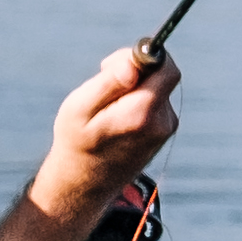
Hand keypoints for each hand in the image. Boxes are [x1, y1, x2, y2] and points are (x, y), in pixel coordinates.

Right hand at [30, 45, 182, 231]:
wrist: (85, 184)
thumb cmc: (76, 142)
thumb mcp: (80, 107)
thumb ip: (108, 82)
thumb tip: (134, 62)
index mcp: (143, 113)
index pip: (166, 67)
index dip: (143, 56)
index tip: (113, 66)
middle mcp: (161, 122)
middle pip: (163, 74)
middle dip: (137, 69)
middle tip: (105, 78)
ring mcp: (165, 130)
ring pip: (158, 88)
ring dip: (135, 87)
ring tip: (107, 106)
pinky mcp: (163, 133)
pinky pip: (156, 102)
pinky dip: (138, 101)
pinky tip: (117, 118)